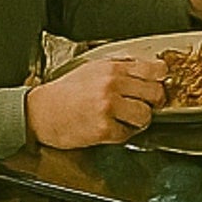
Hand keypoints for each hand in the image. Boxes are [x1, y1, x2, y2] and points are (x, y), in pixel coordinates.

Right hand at [24, 50, 165, 148]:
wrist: (41, 112)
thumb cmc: (66, 92)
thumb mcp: (92, 69)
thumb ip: (120, 68)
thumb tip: (150, 70)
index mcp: (111, 69)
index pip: (154, 70)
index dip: (161, 79)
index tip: (159, 85)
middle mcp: (111, 85)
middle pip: (156, 94)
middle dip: (153, 102)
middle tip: (143, 105)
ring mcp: (108, 107)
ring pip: (146, 116)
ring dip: (139, 120)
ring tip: (125, 118)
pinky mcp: (104, 128)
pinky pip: (129, 133)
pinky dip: (123, 133)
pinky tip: (110, 126)